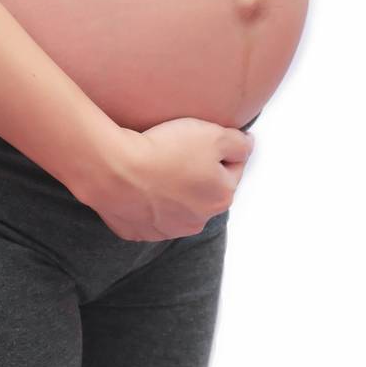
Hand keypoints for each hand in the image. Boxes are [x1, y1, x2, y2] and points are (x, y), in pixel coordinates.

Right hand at [84, 118, 253, 241]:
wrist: (116, 171)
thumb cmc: (165, 150)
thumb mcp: (213, 134)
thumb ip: (239, 142)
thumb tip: (248, 145)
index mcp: (221, 196)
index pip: (233, 167)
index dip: (219, 148)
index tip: (201, 137)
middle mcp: (199, 220)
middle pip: (205, 189)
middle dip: (197, 171)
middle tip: (176, 148)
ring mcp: (167, 229)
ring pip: (177, 204)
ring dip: (172, 189)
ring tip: (155, 165)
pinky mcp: (139, 231)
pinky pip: (148, 213)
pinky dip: (146, 200)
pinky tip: (137, 182)